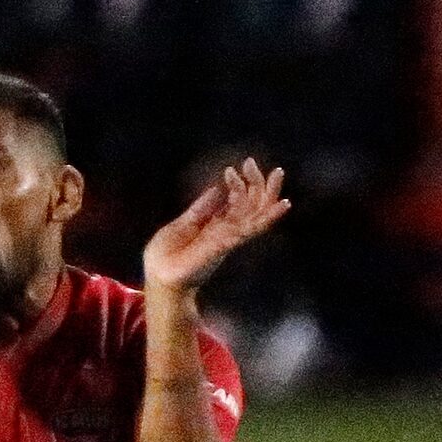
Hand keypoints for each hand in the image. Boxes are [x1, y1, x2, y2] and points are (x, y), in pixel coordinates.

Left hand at [144, 159, 289, 293]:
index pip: (236, 201)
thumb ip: (199, 210)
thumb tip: (216, 189)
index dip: (238, 183)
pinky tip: (283, 205)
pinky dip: (267, 217)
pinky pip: (250, 230)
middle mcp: (225, 231)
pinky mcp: (225, 245)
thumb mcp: (180, 226)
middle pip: (250, 204)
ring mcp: (227, 238)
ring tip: (277, 173)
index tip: (230, 170)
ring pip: (256, 213)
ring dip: (268, 192)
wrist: (159, 280)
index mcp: (214, 225)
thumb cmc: (165, 258)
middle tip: (250, 162)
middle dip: (255, 181)